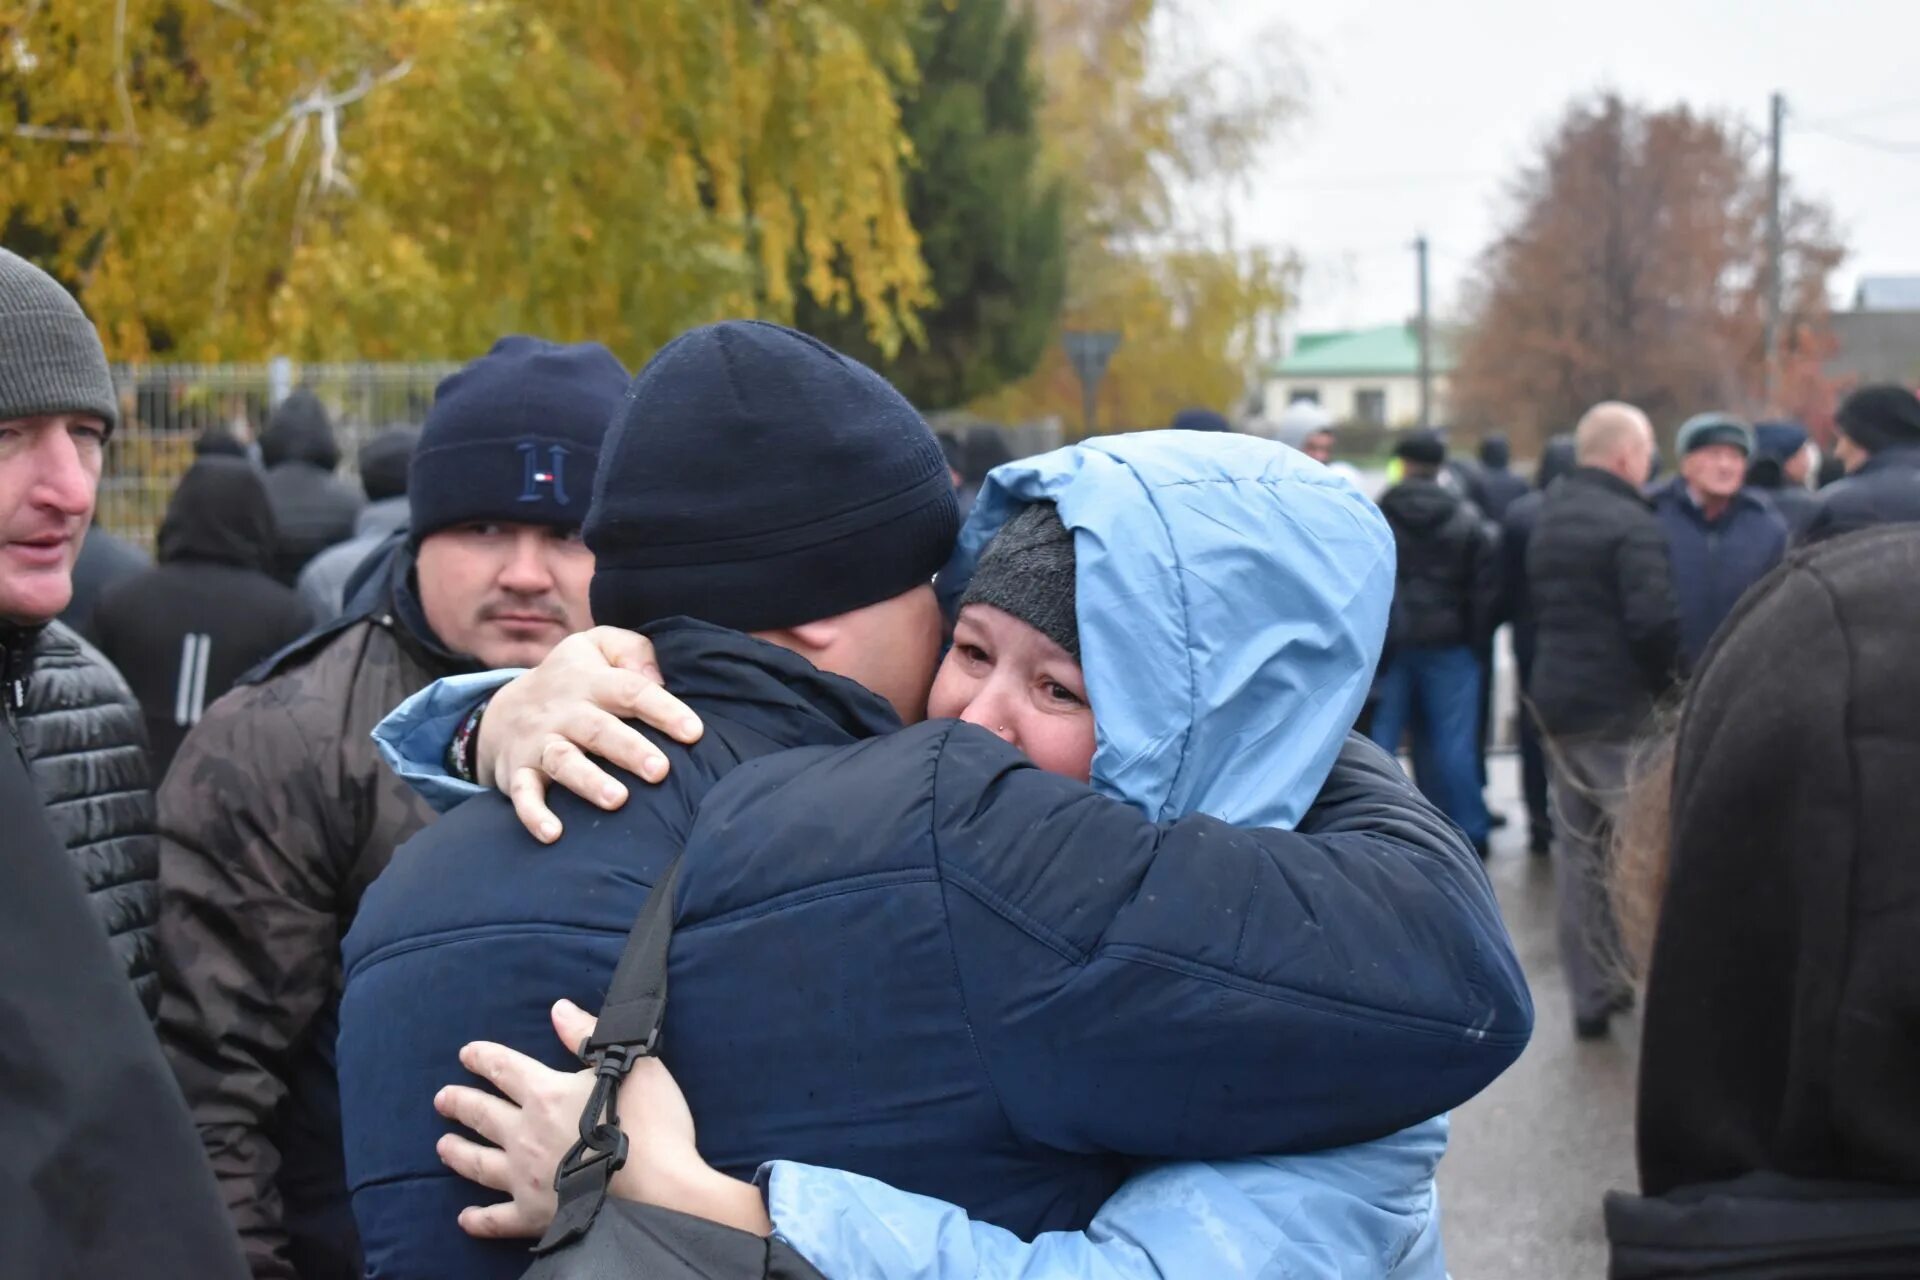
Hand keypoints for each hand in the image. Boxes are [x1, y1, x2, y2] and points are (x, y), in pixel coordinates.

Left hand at [435, 1000, 769, 1239]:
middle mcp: (525, 1134)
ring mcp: (526, 1177)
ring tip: (442, 1147)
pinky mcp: (534, 1214)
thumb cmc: (651, 1124)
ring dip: (458, 1152)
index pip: (505, 1068)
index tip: (466, 1053)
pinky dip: (480, 1219)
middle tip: (442, 1099)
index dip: (484, 1058)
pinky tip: (466, 1218)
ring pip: (480, 1163)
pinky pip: (498, 1218)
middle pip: (483, 1113)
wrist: (659, 1189)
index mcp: (546, 1094)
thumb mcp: (632, 1064)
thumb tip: (558, 1009)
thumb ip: (588, 1036)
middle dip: (460, 1103)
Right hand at [473, 628, 704, 841]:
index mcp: (591, 681)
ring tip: (618, 799)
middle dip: (629, 750)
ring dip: (589, 781)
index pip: (631, 690)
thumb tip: (660, 679)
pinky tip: (554, 834)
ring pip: (563, 761)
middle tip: (659, 771)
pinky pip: (523, 794)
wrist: (502, 709)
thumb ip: (633, 651)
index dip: (663, 709)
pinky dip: (534, 814)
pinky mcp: (517, 772)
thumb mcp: (596, 647)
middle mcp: (565, 712)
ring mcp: (539, 743)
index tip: (694, 732)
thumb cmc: (572, 679)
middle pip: (598, 729)